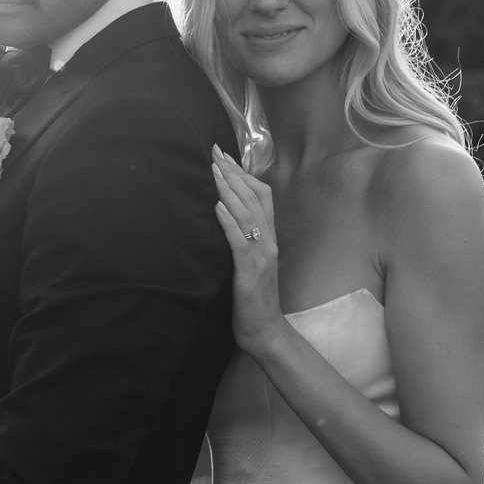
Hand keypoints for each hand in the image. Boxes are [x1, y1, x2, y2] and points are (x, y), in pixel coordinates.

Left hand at [212, 146, 285, 357]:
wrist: (266, 331)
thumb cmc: (256, 298)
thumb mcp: (252, 262)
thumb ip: (245, 239)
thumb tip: (227, 216)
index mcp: (269, 238)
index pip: (261, 196)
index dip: (243, 174)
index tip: (225, 156)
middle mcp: (268, 241)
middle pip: (254, 198)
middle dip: (233, 173)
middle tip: (214, 153)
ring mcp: (261, 256)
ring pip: (248, 215)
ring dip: (229, 190)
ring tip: (214, 170)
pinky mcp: (250, 272)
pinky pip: (240, 242)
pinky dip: (229, 223)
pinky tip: (217, 207)